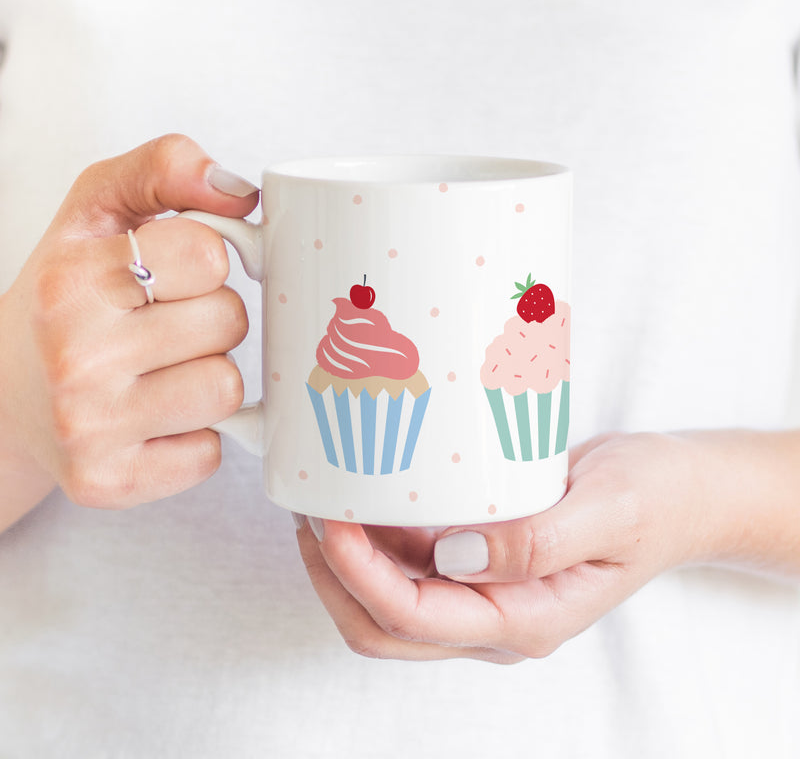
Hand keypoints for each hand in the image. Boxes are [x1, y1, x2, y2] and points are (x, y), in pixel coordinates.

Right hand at [0, 134, 257, 511]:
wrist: (5, 397)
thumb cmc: (65, 300)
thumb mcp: (96, 213)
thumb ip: (163, 171)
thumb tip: (240, 192)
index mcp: (74, 278)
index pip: (209, 254)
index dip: (204, 262)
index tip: (173, 274)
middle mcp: (74, 355)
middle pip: (229, 322)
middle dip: (210, 320)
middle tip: (162, 327)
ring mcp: (89, 427)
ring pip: (227, 388)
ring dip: (207, 377)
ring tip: (159, 373)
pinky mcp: (109, 483)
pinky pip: (210, 453)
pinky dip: (194, 437)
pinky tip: (152, 420)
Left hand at [296, 430, 778, 661]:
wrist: (676, 495)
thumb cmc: (652, 499)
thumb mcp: (608, 511)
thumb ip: (538, 543)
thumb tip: (452, 558)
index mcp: (526, 620)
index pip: (415, 617)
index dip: (358, 575)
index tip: (328, 521)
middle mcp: (495, 618)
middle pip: (384, 626)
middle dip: (333, 577)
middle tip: (308, 514)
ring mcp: (484, 594)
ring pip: (388, 599)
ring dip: (346, 559)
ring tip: (321, 499)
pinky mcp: (479, 564)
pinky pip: (411, 565)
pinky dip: (376, 538)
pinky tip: (366, 495)